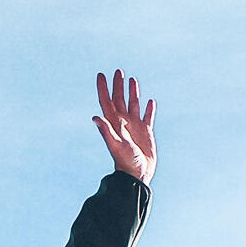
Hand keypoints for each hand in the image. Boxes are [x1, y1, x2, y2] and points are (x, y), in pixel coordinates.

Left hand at [93, 70, 155, 184]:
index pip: (106, 102)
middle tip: (118, 71)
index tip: (100, 74)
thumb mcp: (116, 145)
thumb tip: (95, 117)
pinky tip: (150, 101)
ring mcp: (135, 127)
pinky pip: (148, 117)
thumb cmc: (125, 162)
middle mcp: (123, 123)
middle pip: (119, 99)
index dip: (103, 88)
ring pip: (133, 104)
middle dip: (118, 85)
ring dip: (132, 92)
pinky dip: (149, 109)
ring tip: (132, 79)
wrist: (137, 175)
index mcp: (114, 124)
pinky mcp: (146, 132)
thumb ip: (106, 131)